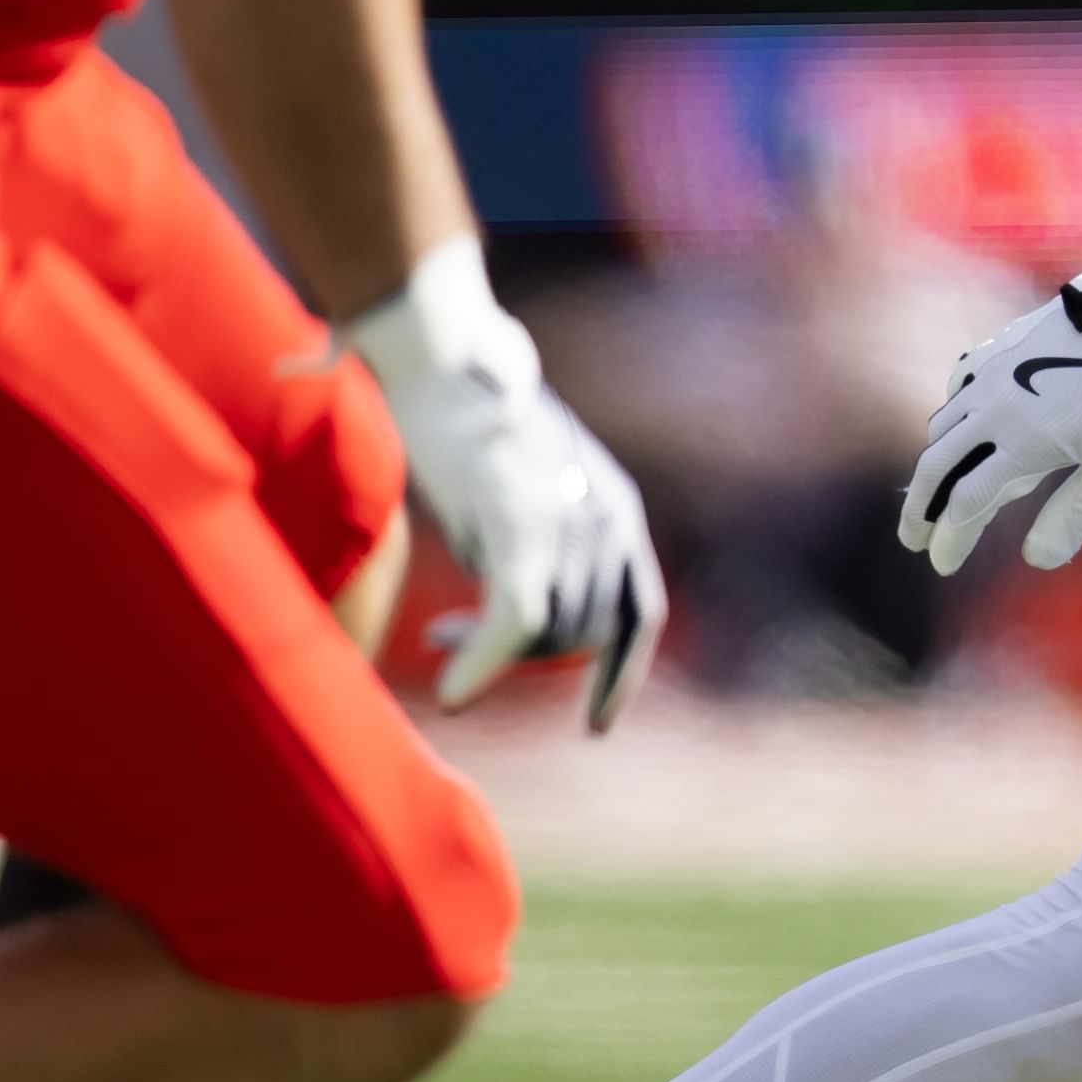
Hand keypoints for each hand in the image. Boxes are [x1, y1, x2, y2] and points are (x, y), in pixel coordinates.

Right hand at [340, 249, 664, 726]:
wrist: (446, 358)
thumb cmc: (476, 425)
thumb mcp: (534, 488)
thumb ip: (549, 546)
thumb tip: (528, 623)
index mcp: (618, 510)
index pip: (640, 613)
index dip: (620, 675)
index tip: (598, 724)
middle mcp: (606, 517)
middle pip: (582, 631)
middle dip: (524, 656)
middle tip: (459, 644)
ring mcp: (566, 520)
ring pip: (545, 631)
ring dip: (491, 651)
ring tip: (441, 632)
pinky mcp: (518, 521)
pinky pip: (513, 619)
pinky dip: (483, 663)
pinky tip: (452, 693)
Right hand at [899, 256, 1081, 575]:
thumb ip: (1075, 514)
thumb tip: (1037, 560)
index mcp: (1025, 444)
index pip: (968, 504)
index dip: (951, 539)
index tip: (943, 564)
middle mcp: (995, 408)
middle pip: (937, 467)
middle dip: (921, 509)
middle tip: (914, 538)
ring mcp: (992, 373)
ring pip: (942, 427)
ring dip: (934, 465)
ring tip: (937, 491)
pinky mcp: (998, 348)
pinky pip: (957, 389)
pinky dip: (950, 419)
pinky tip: (960, 430)